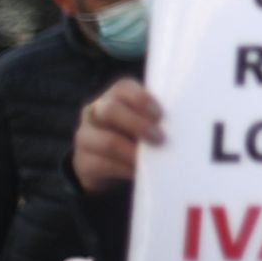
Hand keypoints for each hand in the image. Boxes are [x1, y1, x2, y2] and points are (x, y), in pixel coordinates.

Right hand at [72, 78, 163, 193]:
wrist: (105, 163)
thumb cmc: (134, 135)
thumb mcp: (144, 121)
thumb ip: (155, 119)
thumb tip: (179, 128)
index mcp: (115, 95)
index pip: (124, 88)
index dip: (142, 99)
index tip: (160, 115)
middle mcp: (95, 111)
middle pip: (111, 111)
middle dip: (138, 125)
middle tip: (160, 138)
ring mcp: (85, 135)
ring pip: (107, 141)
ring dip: (132, 152)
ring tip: (151, 160)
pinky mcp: (83, 161)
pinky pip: (102, 164)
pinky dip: (124, 169)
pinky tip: (137, 172)